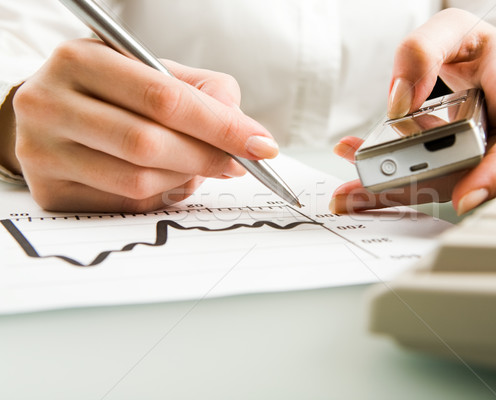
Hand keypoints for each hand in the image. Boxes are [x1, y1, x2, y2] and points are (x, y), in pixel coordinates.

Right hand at [11, 39, 277, 211]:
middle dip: (206, 158)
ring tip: (197, 168)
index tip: (261, 145)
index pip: (163, 98)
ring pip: (137, 181)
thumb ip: (206, 93)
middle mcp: (49, 104)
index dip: (219, 126)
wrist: (52, 112)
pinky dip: (159, 197)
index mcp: (81, 60)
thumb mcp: (154, 73)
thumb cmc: (114, 92)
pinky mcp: (48, 192)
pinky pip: (124, 205)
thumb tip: (245, 136)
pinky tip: (165, 180)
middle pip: (148, 144)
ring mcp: (42, 152)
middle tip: (238, 164)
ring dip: (184, 180)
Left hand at [330, 8, 495, 214]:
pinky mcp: (472, 171)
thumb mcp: (452, 29)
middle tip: (375, 189)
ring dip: (402, 193)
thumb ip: (422, 52)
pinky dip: (400, 188)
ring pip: (455, 187)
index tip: (463, 196)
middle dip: (427, 190)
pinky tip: (360, 190)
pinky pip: (440, 185)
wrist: (488, 64)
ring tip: (353, 193)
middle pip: (484, 178)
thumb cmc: (479, 49)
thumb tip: (399, 101)